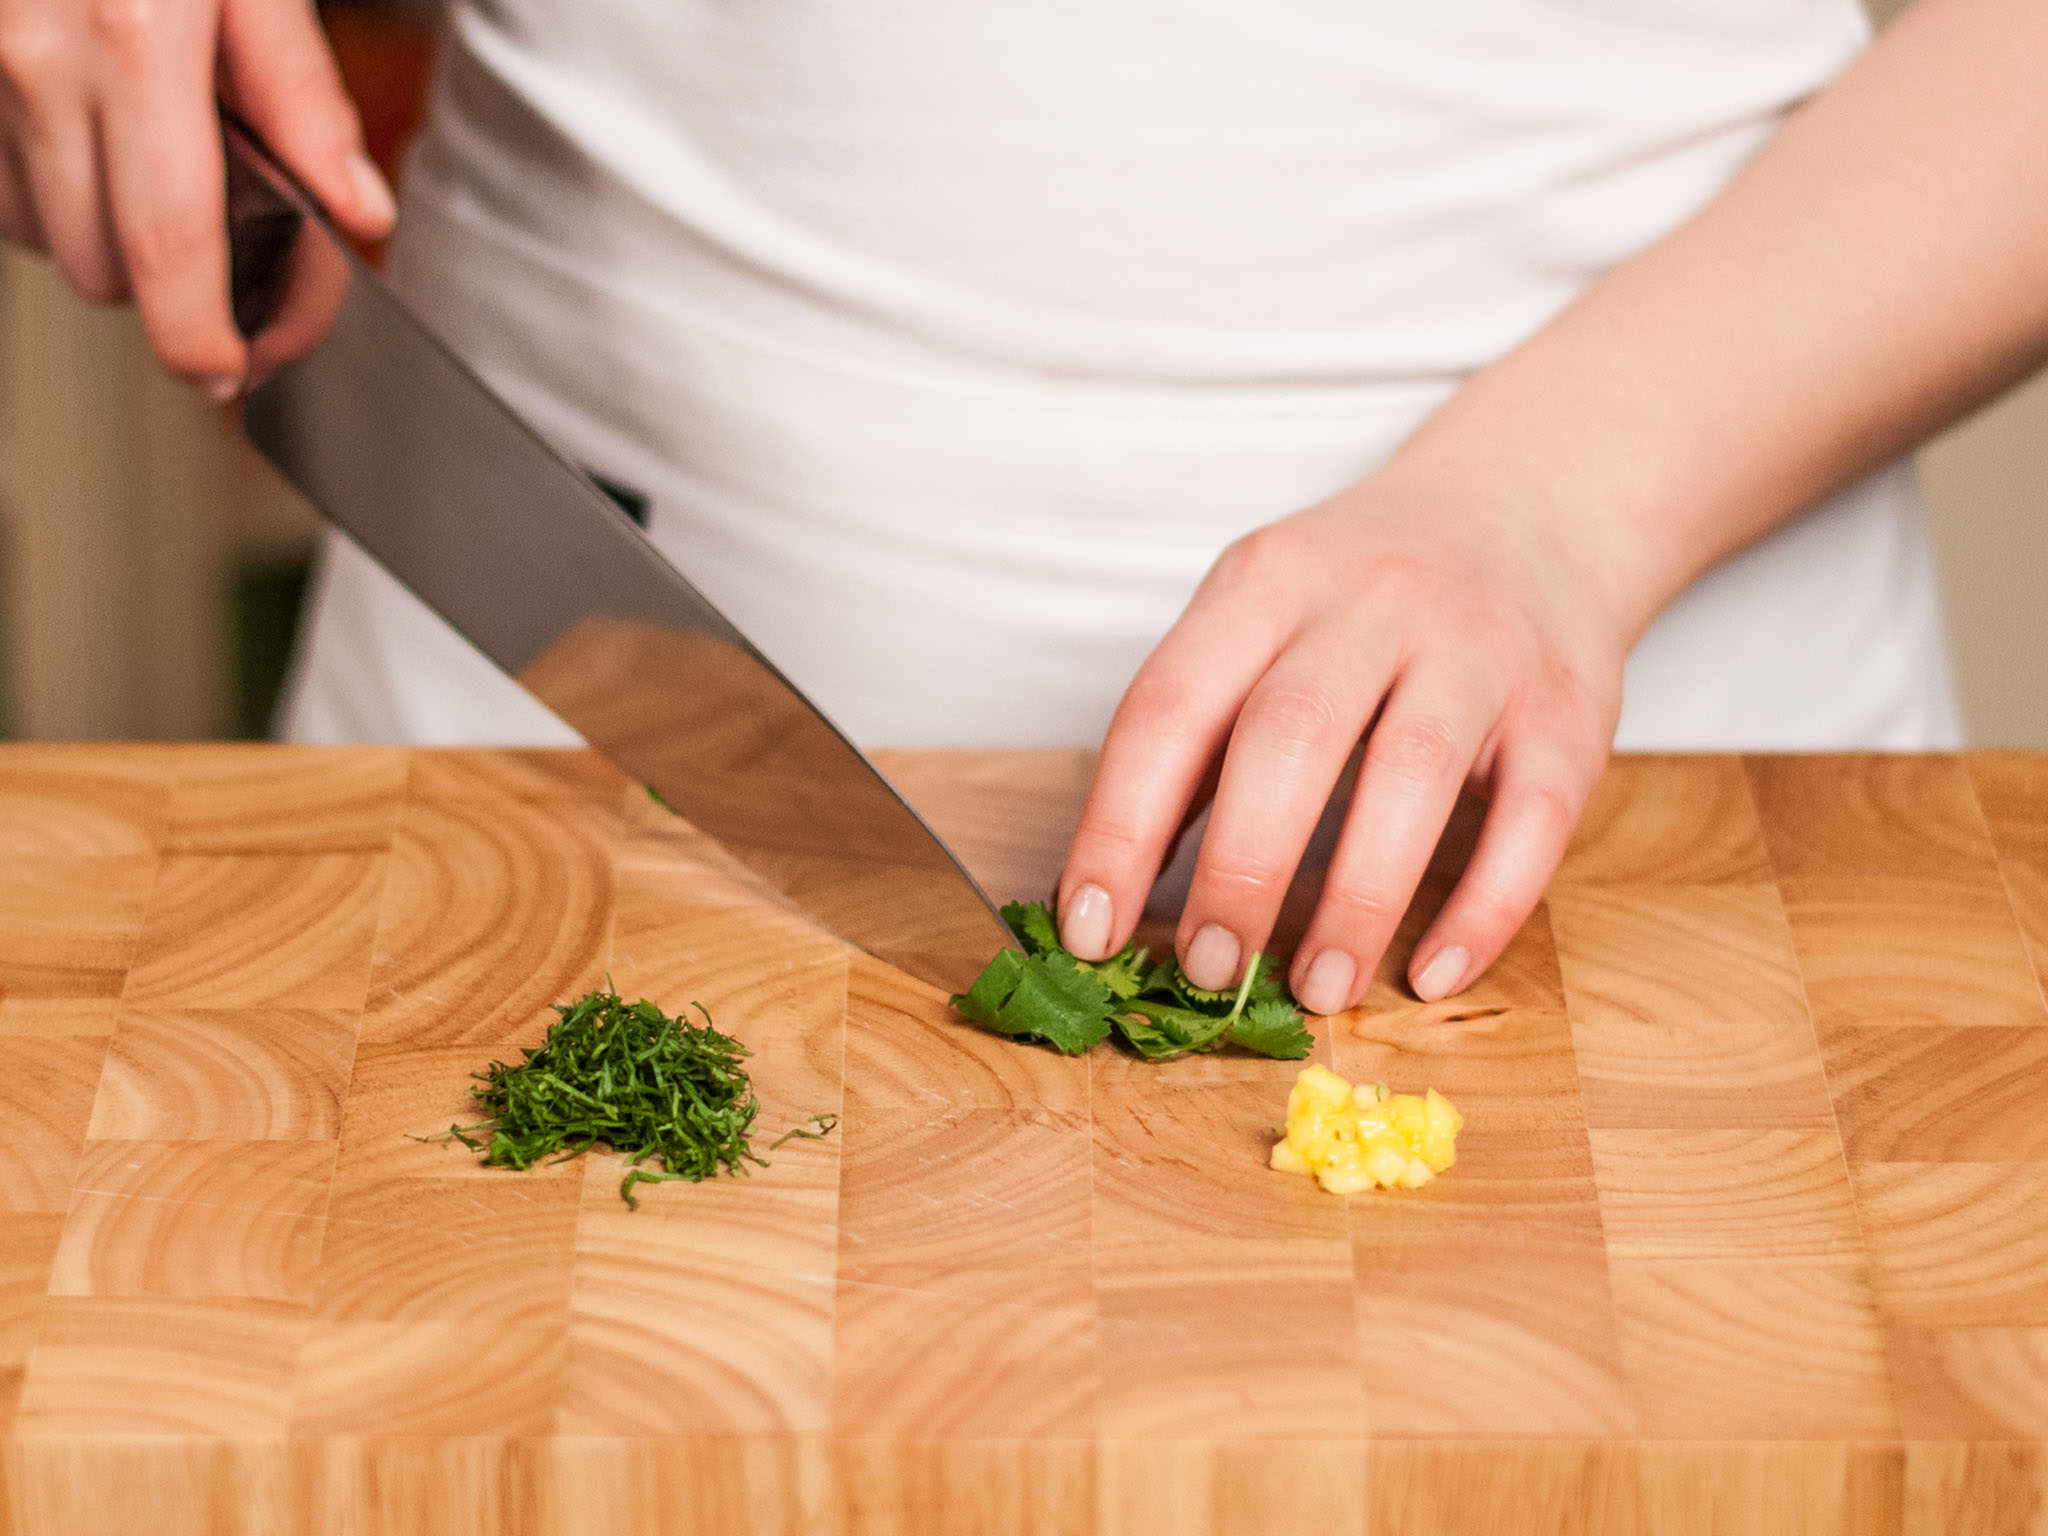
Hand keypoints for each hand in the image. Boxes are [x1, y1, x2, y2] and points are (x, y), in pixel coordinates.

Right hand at [0, 0, 394, 394]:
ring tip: (161, 175)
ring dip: (103, 234)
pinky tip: (94, 136)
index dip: (199, 338)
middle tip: (235, 259)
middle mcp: (33, 59)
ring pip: (35, 228)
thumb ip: (301, 93)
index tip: (231, 370)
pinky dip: (46, 181)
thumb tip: (355, 210)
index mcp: (136, 42)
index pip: (164, 248)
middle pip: (98, 264)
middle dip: (169, 285)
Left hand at [1055, 471, 1628, 1014]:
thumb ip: (1197, 735)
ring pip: (1413, 773)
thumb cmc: (1362, 596)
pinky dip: (1482, 908)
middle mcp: (1373, 602)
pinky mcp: (1567, 711)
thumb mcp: (1260, 616)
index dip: (1118, 825)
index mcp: (1267, 582)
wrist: (1530, 506)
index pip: (1170, 707)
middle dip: (1239, 868)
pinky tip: (1432, 973)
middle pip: (1291, 734)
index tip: (1088, 930)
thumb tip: (1111, 886)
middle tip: (1210, 969)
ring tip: (1316, 991)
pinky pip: (1531, 819)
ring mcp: (1479, 650)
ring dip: (1357, 900)